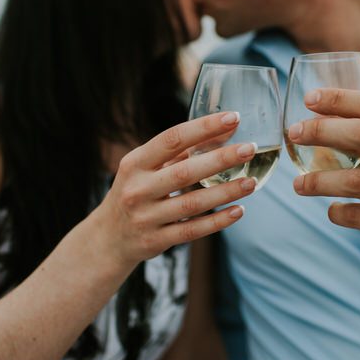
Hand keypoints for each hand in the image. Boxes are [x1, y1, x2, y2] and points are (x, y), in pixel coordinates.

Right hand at [92, 112, 257, 267]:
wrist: (108, 238)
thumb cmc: (135, 192)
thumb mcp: (144, 169)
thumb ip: (178, 152)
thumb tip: (223, 131)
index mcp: (135, 163)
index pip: (172, 139)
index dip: (203, 127)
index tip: (232, 118)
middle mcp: (138, 189)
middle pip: (185, 172)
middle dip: (220, 159)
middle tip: (249, 149)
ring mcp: (146, 217)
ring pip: (192, 204)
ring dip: (225, 192)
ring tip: (251, 182)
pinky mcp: (156, 241)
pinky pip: (192, 231)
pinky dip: (217, 221)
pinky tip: (238, 211)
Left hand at [286, 88, 359, 272]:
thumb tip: (323, 118)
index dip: (341, 99)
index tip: (310, 99)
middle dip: (322, 131)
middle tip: (294, 133)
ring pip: (355, 181)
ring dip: (318, 181)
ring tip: (298, 185)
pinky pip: (358, 216)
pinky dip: (337, 212)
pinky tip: (332, 209)